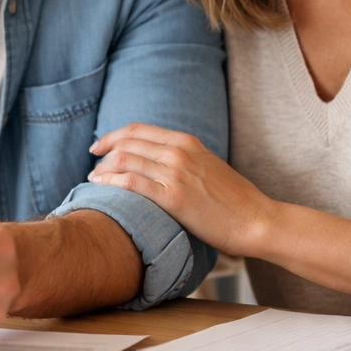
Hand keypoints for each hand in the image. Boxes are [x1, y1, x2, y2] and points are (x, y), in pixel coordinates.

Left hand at [88, 123, 273, 256]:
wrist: (257, 220)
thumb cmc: (233, 201)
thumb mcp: (208, 166)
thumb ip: (184, 160)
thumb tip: (158, 163)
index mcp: (187, 141)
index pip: (138, 130)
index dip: (113, 136)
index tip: (99, 147)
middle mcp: (179, 151)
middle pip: (127, 143)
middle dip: (103, 153)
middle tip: (93, 166)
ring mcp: (176, 172)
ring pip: (125, 160)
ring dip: (103, 169)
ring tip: (94, 180)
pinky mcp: (174, 197)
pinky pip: (132, 183)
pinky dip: (110, 181)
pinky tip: (100, 186)